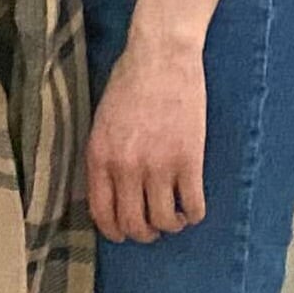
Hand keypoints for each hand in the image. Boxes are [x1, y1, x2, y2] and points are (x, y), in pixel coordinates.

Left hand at [86, 34, 206, 242]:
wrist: (160, 58)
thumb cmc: (128, 85)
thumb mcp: (101, 123)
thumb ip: (103, 156)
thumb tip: (109, 189)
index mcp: (99, 157)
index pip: (102, 212)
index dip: (114, 231)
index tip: (123, 234)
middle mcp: (125, 168)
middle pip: (133, 224)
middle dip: (144, 234)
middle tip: (153, 228)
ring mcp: (158, 166)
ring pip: (164, 220)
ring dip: (170, 225)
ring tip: (174, 217)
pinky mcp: (189, 160)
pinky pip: (193, 205)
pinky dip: (194, 214)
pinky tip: (193, 209)